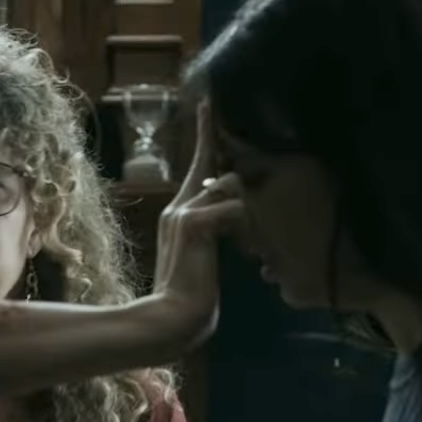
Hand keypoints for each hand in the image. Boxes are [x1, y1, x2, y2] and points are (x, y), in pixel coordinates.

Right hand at [149, 102, 244, 346]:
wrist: (171, 320)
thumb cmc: (190, 299)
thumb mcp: (203, 258)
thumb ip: (213, 232)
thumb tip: (235, 215)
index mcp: (180, 214)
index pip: (198, 167)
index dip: (206, 135)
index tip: (209, 104)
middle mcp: (178, 207)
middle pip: (212, 164)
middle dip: (215, 137)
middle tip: (213, 102)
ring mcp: (183, 212)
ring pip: (231, 186)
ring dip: (249, 215)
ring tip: (248, 247)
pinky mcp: (194, 224)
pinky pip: (235, 209)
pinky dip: (247, 230)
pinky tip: (243, 253)